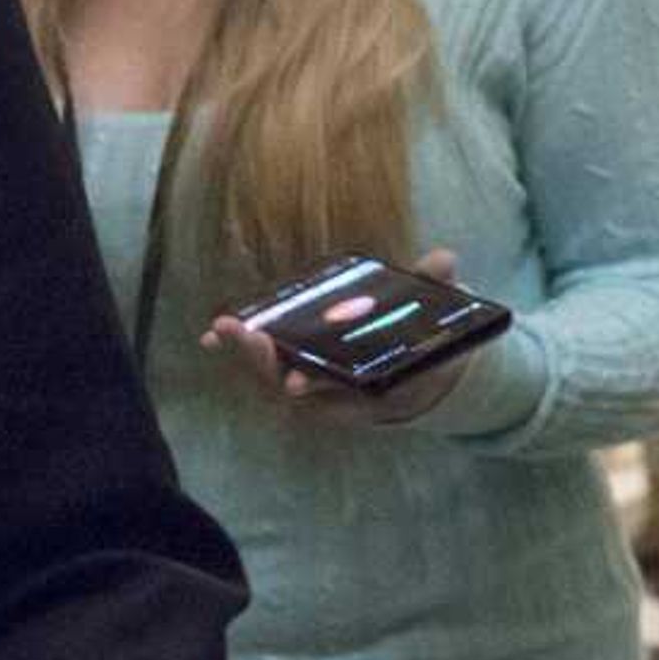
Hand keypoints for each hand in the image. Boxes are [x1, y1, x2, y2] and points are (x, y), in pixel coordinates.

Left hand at [202, 247, 474, 427]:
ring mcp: (315, 391)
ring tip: (222, 327)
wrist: (419, 381)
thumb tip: (444, 259)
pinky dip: (242, 353)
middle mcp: (341, 400)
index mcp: (379, 392)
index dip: (319, 388)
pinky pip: (265, 369)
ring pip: (273, 381)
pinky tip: (214, 335)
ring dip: (245, 356)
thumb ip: (437, 292)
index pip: (345, 394)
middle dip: (265, 365)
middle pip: (295, 389)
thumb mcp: (441, 326)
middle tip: (240, 332)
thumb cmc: (427, 350)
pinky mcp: (297, 376)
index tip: (295, 384)